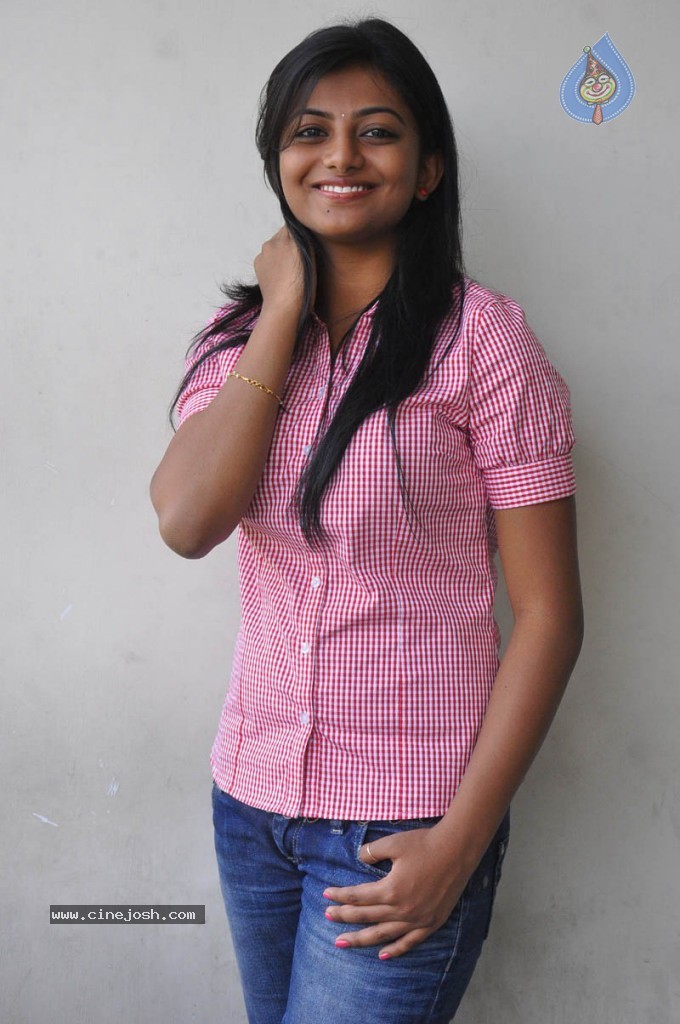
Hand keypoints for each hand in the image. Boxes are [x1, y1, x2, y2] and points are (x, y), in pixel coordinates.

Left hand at [254, 225, 313, 316]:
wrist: (283, 306)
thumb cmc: (303, 287)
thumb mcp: (311, 260)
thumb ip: (305, 241)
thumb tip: (301, 230)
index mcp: (291, 238)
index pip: (295, 225)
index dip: (301, 234)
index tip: (305, 245)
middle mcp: (275, 240)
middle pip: (284, 233)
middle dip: (290, 242)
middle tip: (297, 259)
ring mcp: (264, 251)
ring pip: (274, 244)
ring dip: (281, 251)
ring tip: (288, 269)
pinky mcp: (257, 261)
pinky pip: (266, 256)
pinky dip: (272, 261)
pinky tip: (279, 274)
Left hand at [322, 825, 471, 959]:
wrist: (457, 850)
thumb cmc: (425, 844)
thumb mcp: (393, 843)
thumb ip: (372, 852)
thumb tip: (359, 858)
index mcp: (390, 890)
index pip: (357, 896)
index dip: (340, 896)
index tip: (326, 895)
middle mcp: (401, 909)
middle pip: (365, 916)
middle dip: (344, 917)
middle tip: (326, 918)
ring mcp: (417, 920)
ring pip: (382, 934)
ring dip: (360, 939)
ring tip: (342, 943)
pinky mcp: (431, 923)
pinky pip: (409, 942)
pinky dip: (395, 950)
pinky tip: (382, 956)